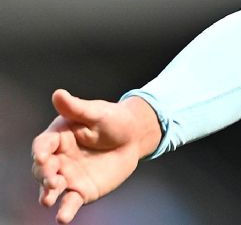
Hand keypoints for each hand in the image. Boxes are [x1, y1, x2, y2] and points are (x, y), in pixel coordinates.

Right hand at [31, 89, 162, 223]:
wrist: (133, 137)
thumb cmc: (112, 120)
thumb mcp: (97, 112)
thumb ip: (77, 108)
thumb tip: (58, 94)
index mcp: (57, 137)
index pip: (42, 145)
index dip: (40, 151)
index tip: (42, 156)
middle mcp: (57, 159)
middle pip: (43, 169)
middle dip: (44, 175)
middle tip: (53, 180)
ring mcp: (68, 176)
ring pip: (51, 188)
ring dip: (47, 194)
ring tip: (49, 199)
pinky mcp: (81, 191)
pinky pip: (70, 202)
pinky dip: (65, 210)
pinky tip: (63, 217)